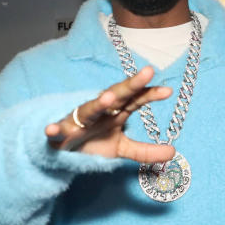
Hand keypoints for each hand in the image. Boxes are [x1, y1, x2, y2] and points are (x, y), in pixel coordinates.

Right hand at [45, 66, 175, 163]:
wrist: (63, 152)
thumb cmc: (93, 144)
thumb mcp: (122, 148)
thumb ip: (145, 151)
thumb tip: (173, 153)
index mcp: (115, 112)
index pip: (135, 100)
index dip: (149, 94)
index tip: (168, 91)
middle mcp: (99, 112)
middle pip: (117, 95)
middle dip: (131, 84)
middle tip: (148, 71)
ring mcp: (79, 121)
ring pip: (89, 109)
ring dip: (98, 103)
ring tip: (108, 98)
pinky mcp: (60, 133)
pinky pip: (57, 131)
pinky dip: (54, 129)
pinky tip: (51, 130)